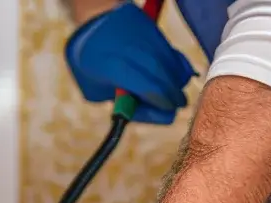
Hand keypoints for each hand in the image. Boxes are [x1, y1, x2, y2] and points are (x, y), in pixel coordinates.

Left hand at [64, 2, 195, 124]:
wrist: (91, 24)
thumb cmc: (91, 67)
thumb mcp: (97, 92)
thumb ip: (124, 103)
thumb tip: (160, 109)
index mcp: (107, 65)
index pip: (142, 84)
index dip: (159, 98)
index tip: (169, 108)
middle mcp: (125, 46)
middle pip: (158, 71)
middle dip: (171, 90)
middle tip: (179, 103)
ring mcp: (138, 33)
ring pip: (166, 59)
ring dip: (176, 77)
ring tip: (175, 91)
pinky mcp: (149, 25)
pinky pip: (168, 48)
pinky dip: (175, 63)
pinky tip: (174, 74)